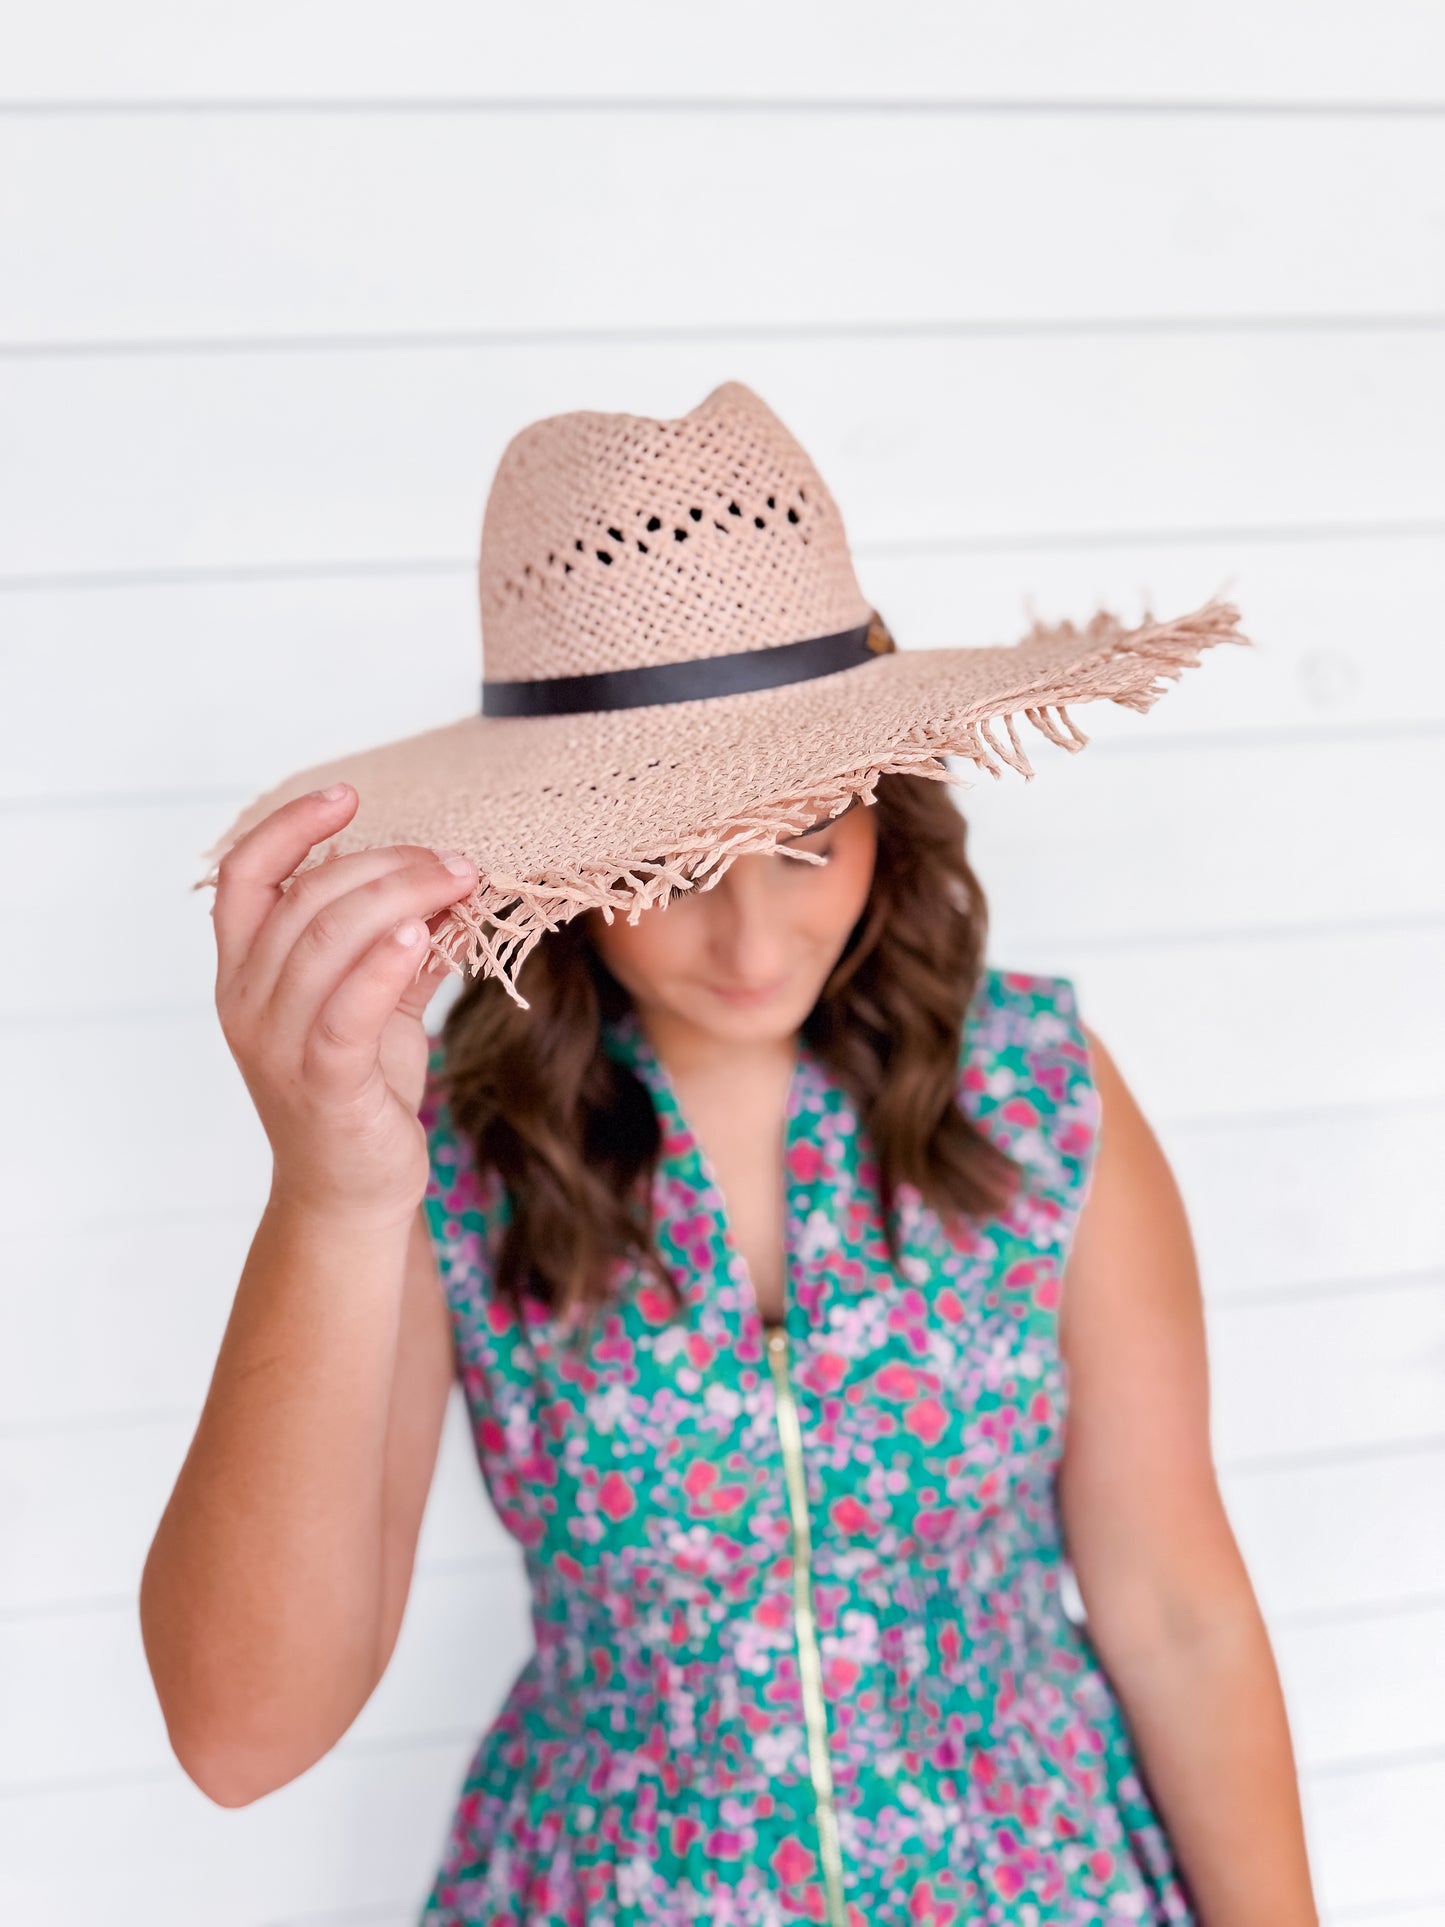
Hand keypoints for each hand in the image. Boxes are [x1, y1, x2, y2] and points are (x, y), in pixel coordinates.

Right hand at [208, 783, 477, 1228]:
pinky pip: (346, 1011)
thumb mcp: (376, 1004)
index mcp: (246, 974)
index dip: (290, 827)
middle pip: (305, 900)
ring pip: (326, 942)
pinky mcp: (323, 1085)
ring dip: (400, 897)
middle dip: (387, 864)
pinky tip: (426, 931)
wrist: (352, 1193)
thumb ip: (400, 944)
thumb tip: (453, 881)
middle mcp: (248, 1004)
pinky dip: (384, 963)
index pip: (244, 877)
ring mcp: (279, 1046)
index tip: (350, 797)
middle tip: (455, 859)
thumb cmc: (359, 1092)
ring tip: (458, 879)